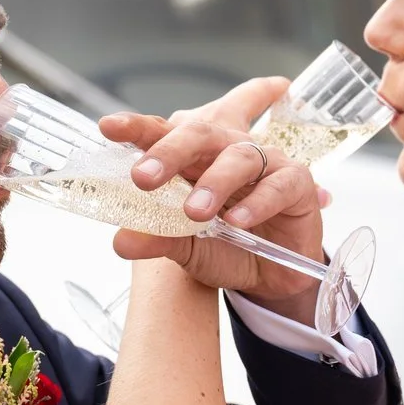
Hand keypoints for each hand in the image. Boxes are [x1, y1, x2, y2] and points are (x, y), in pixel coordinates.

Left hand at [96, 77, 330, 317]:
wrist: (271, 278)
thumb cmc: (226, 247)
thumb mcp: (186, 247)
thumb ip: (157, 238)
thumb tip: (122, 241)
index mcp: (192, 159)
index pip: (161, 132)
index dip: (136, 126)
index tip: (108, 127)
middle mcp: (225, 151)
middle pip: (198, 133)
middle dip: (169, 150)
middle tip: (142, 177)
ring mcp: (264, 162)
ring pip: (239, 156)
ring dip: (214, 182)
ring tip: (194, 211)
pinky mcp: (296, 183)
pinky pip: (277, 185)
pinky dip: (257, 203)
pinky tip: (237, 221)